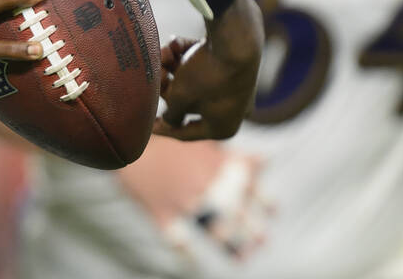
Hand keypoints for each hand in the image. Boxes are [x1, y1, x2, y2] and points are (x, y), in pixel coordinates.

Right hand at [117, 139, 272, 262]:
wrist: (129, 141)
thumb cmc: (166, 139)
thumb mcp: (203, 142)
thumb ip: (234, 155)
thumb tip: (267, 159)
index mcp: (217, 164)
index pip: (249, 186)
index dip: (264, 201)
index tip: (274, 211)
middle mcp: (205, 184)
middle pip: (237, 213)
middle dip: (253, 230)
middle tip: (263, 241)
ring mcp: (184, 201)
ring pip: (215, 230)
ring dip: (231, 246)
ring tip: (241, 258)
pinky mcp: (162, 213)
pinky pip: (179, 241)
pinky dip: (188, 255)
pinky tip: (194, 263)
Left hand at [155, 0, 262, 139]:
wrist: (236, 39)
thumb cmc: (207, 74)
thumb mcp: (180, 97)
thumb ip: (171, 113)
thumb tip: (170, 120)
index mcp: (222, 127)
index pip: (185, 133)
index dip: (163, 129)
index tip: (148, 126)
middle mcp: (230, 110)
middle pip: (187, 102)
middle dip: (166, 84)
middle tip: (154, 71)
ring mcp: (232, 86)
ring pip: (192, 80)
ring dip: (172, 66)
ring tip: (164, 52)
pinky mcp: (231, 65)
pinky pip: (203, 65)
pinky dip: (187, 54)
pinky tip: (175, 43)